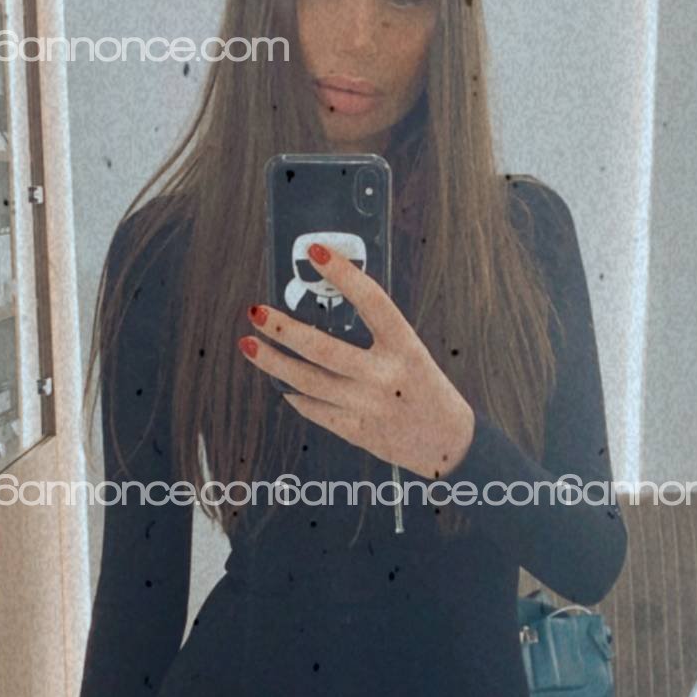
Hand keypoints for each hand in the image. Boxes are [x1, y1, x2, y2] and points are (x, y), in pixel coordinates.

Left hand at [238, 242, 475, 479]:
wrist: (447, 445)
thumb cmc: (424, 388)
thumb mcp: (411, 354)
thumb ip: (376, 336)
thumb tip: (323, 307)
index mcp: (406, 348)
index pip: (373, 302)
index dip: (344, 275)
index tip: (316, 252)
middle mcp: (386, 376)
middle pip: (324, 349)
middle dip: (283, 329)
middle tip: (256, 311)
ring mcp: (369, 406)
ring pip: (308, 382)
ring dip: (273, 362)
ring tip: (248, 344)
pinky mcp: (358, 431)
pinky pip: (315, 410)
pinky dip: (295, 395)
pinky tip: (281, 383)